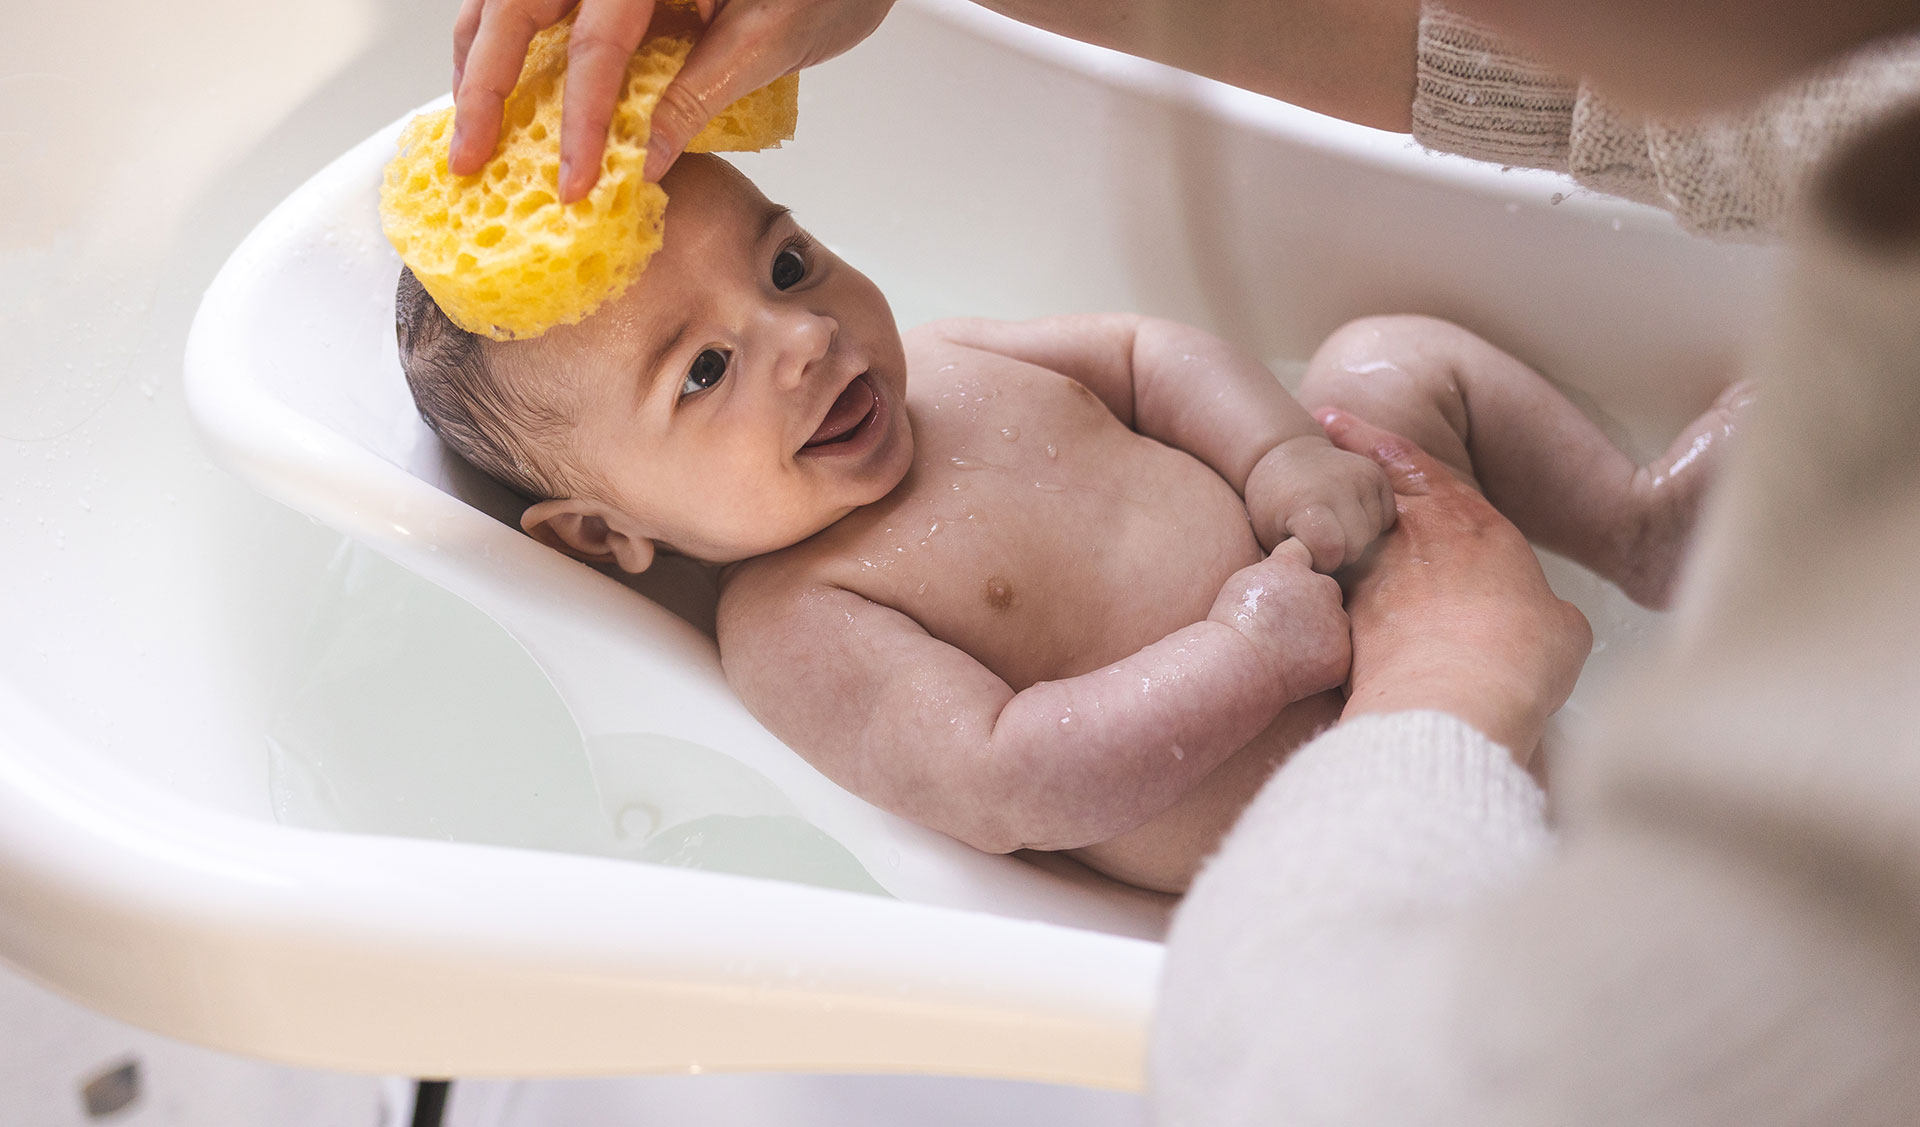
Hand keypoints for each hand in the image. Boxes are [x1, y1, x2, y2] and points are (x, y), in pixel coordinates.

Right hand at [450, 0, 895, 200]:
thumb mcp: (767, 40)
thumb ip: (696, 95)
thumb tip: (643, 163)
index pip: (597, 46)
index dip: (580, 124)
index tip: (572, 185)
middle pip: (517, 6)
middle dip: (485, 86)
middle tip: (468, 159)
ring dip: (479, 56)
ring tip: (469, 124)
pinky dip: (504, 34)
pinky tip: (500, 82)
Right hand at [1210, 539, 1351, 704]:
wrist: (1237, 666)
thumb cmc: (1230, 629)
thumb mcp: (1241, 583)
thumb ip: (1272, 570)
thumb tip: (1287, 569)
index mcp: (1292, 567)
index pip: (1302, 554)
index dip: (1294, 573)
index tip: (1282, 590)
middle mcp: (1320, 587)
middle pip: (1327, 590)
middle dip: (1314, 604)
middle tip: (1286, 628)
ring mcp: (1335, 621)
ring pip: (1335, 623)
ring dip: (1321, 632)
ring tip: (1287, 650)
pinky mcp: (1341, 653)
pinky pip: (1337, 654)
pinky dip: (1322, 661)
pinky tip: (1296, 667)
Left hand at [1243, 433, 1396, 571]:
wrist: (1286, 456)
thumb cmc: (1274, 504)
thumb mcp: (1271, 534)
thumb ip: (1295, 558)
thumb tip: (1316, 583)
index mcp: (1308, 502)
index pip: (1331, 550)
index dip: (1321, 560)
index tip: (1307, 552)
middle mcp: (1339, 485)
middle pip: (1357, 545)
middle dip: (1341, 553)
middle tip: (1321, 543)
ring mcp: (1362, 477)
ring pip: (1375, 533)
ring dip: (1357, 538)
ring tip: (1334, 527)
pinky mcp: (1377, 474)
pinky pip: (1387, 516)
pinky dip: (1372, 523)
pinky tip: (1349, 517)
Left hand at [1320, 408, 1591, 759]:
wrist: (1456, 696)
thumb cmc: (1520, 655)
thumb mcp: (1558, 627)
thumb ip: (1542, 609)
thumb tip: (1541, 621)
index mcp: (1467, 520)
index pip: (1410, 463)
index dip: (1372, 441)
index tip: (1336, 422)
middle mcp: (1408, 534)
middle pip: (1358, 488)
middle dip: (1331, 464)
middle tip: (1302, 445)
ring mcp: (1367, 574)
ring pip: (1332, 535)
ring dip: (1315, 525)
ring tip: (1298, 518)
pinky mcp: (1341, 619)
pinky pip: (1321, 592)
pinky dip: (1309, 586)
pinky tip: (1296, 595)